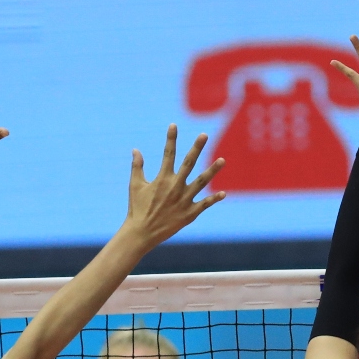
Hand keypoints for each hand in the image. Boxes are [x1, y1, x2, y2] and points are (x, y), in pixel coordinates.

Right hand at [119, 125, 225, 251]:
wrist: (142, 233)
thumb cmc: (137, 209)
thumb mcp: (135, 186)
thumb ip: (137, 166)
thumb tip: (136, 150)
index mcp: (162, 179)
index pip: (168, 154)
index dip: (171, 139)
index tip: (174, 125)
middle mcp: (175, 186)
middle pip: (189, 163)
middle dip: (197, 147)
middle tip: (204, 134)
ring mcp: (184, 200)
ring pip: (202, 182)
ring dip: (213, 170)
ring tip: (223, 159)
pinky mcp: (190, 213)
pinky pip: (205, 204)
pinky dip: (214, 199)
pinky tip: (224, 193)